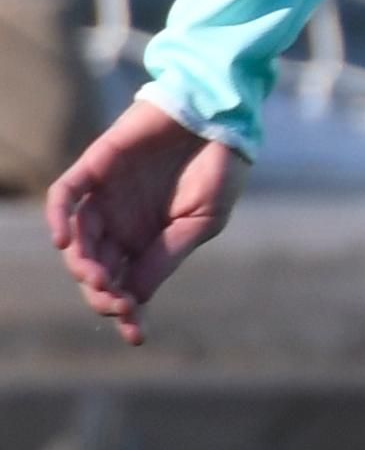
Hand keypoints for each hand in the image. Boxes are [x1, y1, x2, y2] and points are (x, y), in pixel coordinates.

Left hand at [43, 96, 245, 346]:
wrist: (221, 115)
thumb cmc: (220, 168)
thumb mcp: (202, 222)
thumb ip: (165, 256)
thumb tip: (135, 298)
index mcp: (148, 242)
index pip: (126, 285)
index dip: (126, 311)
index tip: (135, 334)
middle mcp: (119, 224)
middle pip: (95, 268)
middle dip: (102, 291)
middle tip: (116, 299)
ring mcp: (104, 198)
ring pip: (76, 240)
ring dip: (81, 263)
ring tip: (97, 277)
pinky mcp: (94, 167)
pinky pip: (64, 196)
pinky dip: (58, 217)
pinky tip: (64, 240)